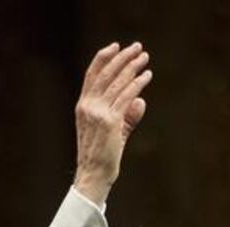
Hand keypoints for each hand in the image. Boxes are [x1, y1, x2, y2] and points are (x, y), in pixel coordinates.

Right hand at [73, 42, 151, 204]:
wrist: (94, 175)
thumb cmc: (102, 156)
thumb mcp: (113, 132)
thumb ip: (126, 116)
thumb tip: (140, 100)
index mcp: (83, 106)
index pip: (92, 75)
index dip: (103, 58)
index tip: (116, 47)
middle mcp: (88, 106)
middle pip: (106, 73)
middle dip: (122, 58)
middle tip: (137, 47)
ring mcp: (98, 113)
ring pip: (117, 83)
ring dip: (133, 67)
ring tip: (144, 58)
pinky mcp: (111, 122)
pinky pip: (126, 97)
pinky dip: (137, 84)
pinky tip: (146, 76)